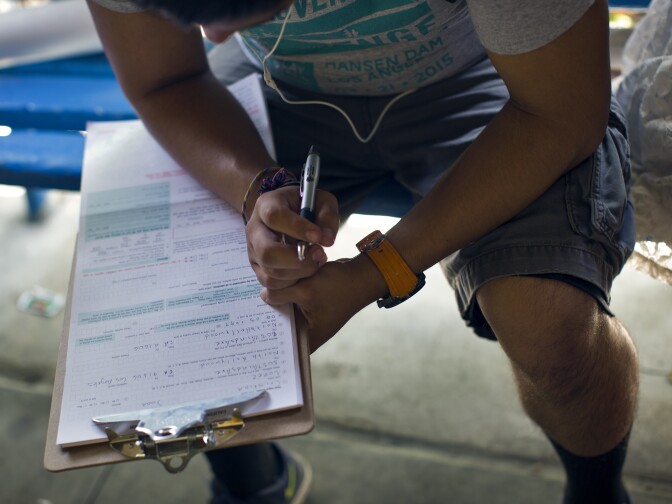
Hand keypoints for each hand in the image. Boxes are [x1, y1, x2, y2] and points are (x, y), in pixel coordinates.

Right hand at [246, 185, 338, 289]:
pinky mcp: (258, 268)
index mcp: (266, 205)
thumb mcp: (321, 201)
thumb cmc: (304, 206)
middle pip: (267, 252)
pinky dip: (293, 283)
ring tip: (317, 261)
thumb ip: (327, 216)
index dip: (298, 228)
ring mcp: (253, 251)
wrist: (287, 213)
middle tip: (320, 254)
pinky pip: (272, 284)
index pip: (275, 217)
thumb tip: (327, 240)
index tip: (319, 236)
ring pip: (271, 273)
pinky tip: (306, 270)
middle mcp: (254, 229)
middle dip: (298, 260)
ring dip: (299, 273)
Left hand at [261, 254, 387, 351]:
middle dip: (268, 320)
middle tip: (244, 314)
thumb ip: (282, 294)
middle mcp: (309, 334)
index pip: (284, 349)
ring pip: (285, 315)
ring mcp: (310, 320)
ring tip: (252, 302)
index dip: (267, 343)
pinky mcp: (309, 307)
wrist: (361, 275)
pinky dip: (284, 297)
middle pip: (282, 331)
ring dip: (276, 306)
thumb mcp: (307, 290)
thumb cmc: (339, 287)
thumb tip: (263, 296)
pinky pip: (291, 304)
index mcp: (310, 339)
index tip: (249, 335)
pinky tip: (270, 289)